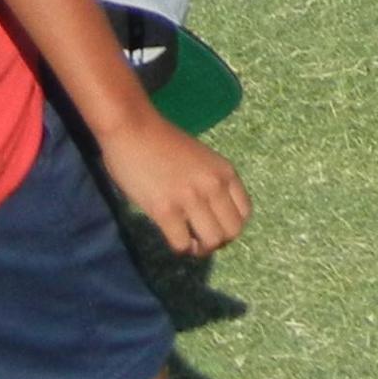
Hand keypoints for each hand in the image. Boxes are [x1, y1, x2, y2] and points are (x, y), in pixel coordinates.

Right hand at [96, 111, 249, 257]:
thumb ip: (211, 181)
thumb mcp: (202, 159)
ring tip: (187, 241)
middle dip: (217, 241)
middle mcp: (214, 186)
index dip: (231, 226)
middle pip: (232, 231)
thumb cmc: (163, 143)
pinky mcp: (165, 210)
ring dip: (200, 249)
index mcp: (225, 171)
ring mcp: (191, 198)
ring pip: (211, 241)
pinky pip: (181, 244)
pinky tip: (172, 237)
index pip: (245, 213)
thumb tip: (212, 214)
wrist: (133, 129)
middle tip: (200, 238)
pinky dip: (179, 248)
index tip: (215, 227)